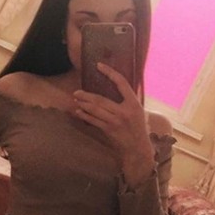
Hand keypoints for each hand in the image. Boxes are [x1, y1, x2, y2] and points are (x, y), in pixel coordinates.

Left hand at [73, 63, 154, 186]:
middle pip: (101, 99)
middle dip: (86, 95)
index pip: (121, 83)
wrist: (138, 148)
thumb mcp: (138, 112)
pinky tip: (79, 112)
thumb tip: (117, 86)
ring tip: (76, 100)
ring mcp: (116, 121)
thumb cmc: (139, 129)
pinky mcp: (109, 130)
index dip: (110, 73)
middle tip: (76, 92)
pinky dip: (85, 116)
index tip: (99, 65)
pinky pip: (94, 121)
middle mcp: (124, 111)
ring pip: (95, 110)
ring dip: (83, 104)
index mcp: (134, 104)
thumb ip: (129, 100)